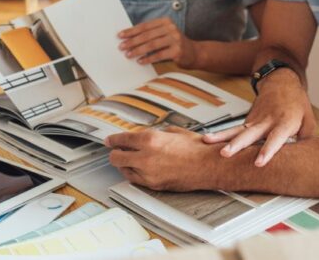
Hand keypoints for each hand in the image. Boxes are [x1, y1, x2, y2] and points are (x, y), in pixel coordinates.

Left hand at [105, 127, 221, 190]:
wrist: (209, 166)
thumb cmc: (196, 148)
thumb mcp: (174, 132)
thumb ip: (157, 134)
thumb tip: (147, 135)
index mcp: (150, 140)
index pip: (121, 140)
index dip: (112, 140)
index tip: (109, 141)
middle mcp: (146, 157)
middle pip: (116, 157)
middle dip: (115, 153)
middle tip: (116, 151)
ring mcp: (148, 173)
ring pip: (123, 170)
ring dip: (123, 164)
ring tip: (128, 160)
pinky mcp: (154, 185)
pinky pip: (135, 179)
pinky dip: (133, 173)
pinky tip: (137, 169)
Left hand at [118, 17, 197, 67]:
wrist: (194, 53)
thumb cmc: (174, 44)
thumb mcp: (164, 34)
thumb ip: (150, 34)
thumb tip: (129, 38)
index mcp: (165, 21)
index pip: (145, 26)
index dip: (132, 31)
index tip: (120, 36)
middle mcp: (171, 28)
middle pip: (147, 35)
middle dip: (132, 41)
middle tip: (122, 46)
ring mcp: (175, 39)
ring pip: (152, 44)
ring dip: (138, 50)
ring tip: (128, 54)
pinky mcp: (178, 51)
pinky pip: (159, 55)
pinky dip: (148, 58)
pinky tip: (140, 61)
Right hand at [202, 70, 315, 166]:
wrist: (282, 81)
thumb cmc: (296, 102)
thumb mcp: (309, 121)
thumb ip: (304, 141)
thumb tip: (299, 159)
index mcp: (284, 122)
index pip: (275, 139)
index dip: (267, 151)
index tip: (259, 162)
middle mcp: (267, 121)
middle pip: (250, 134)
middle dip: (237, 144)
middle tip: (225, 153)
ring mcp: (255, 120)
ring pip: (237, 130)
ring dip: (221, 136)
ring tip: (206, 141)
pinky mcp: (248, 121)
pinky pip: (235, 131)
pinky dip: (222, 136)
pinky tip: (208, 142)